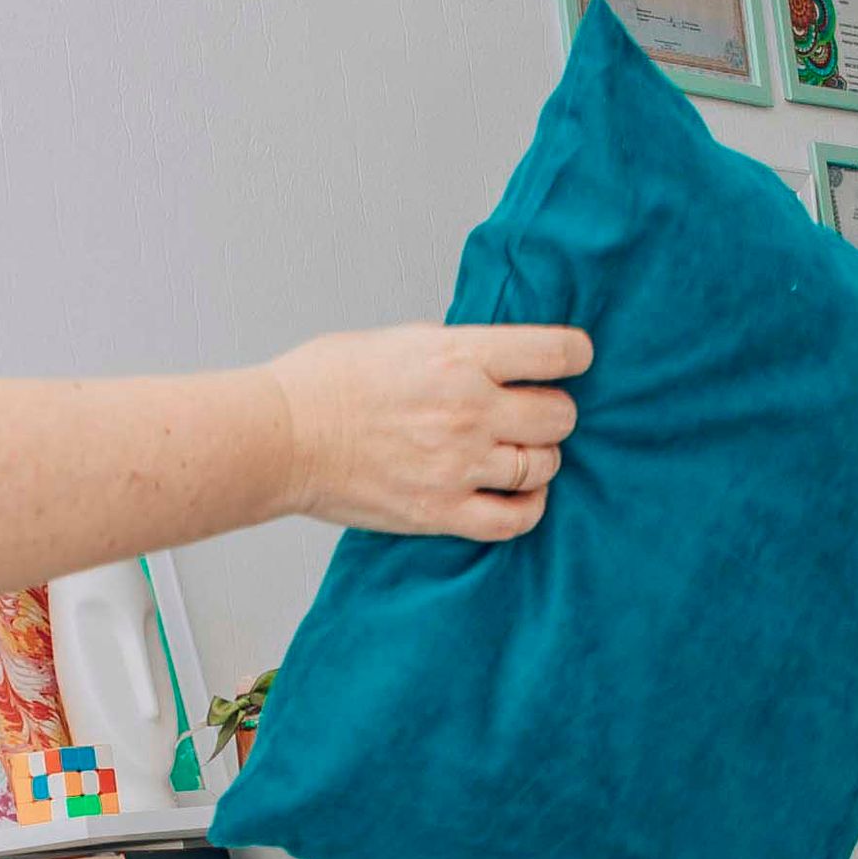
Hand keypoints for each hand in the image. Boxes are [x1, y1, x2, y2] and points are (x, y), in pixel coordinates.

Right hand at [274, 322, 588, 538]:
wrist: (281, 438)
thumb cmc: (326, 383)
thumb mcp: (402, 340)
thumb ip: (459, 350)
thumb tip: (499, 360)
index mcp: (459, 357)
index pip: (556, 353)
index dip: (576, 355)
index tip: (574, 360)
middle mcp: (468, 411)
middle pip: (560, 416)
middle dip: (552, 412)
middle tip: (533, 413)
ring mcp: (457, 465)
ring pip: (544, 466)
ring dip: (538, 459)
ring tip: (516, 454)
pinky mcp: (440, 512)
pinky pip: (516, 519)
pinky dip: (527, 507)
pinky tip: (515, 494)